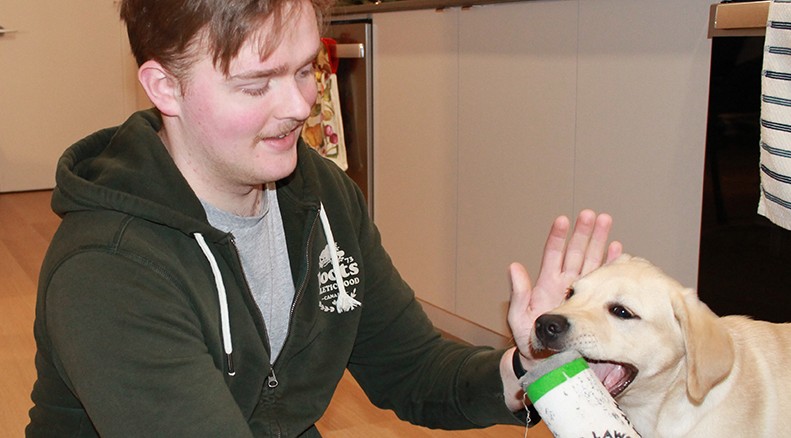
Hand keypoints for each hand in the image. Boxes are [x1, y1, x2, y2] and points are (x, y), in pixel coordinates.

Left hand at [508, 210, 621, 362]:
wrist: (548, 364)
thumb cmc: (531, 342)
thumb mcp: (520, 318)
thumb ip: (519, 294)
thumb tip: (514, 267)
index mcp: (548, 285)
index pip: (554, 256)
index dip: (558, 238)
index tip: (563, 220)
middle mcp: (566, 285)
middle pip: (576, 253)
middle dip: (584, 233)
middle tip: (591, 214)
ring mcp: (582, 293)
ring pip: (592, 262)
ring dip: (599, 242)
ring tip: (606, 221)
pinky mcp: (595, 305)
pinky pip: (605, 282)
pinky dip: (611, 265)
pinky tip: (618, 250)